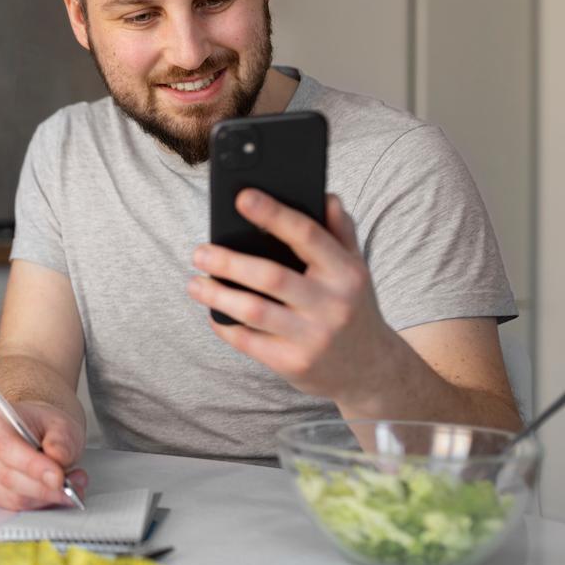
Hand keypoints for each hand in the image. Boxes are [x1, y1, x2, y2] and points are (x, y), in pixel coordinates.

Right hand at [0, 400, 87, 510]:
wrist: (39, 432)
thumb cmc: (45, 426)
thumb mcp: (61, 425)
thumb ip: (61, 441)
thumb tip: (57, 459)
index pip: (5, 447)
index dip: (32, 466)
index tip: (58, 477)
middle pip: (7, 475)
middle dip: (44, 486)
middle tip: (71, 485)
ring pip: (12, 495)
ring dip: (45, 496)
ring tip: (70, 486)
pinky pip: (14, 505)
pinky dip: (38, 502)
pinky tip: (54, 492)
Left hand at [187, 189, 398, 404]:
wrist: (370, 369)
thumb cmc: (353, 308)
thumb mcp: (356, 268)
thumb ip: (340, 231)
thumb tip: (324, 195)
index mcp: (346, 273)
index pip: (307, 235)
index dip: (273, 214)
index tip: (242, 198)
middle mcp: (332, 304)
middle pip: (271, 276)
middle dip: (229, 263)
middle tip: (199, 253)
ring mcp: (313, 337)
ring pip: (254, 311)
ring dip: (217, 296)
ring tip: (194, 284)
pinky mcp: (293, 363)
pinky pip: (248, 342)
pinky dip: (225, 326)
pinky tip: (213, 313)